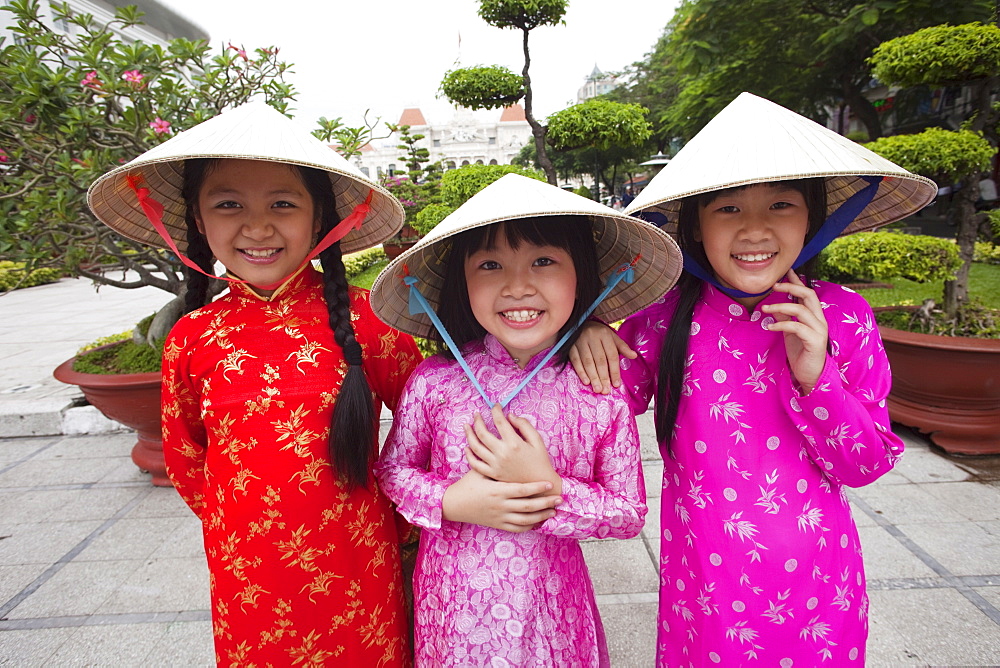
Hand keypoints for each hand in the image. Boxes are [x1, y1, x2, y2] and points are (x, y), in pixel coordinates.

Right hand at [441, 469, 560, 532]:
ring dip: (541, 516)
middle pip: (528, 507)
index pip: (522, 490)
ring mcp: (499, 517)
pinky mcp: (498, 525)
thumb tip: (504, 445)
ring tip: (553, 511)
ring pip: (525, 520)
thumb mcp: (480, 472)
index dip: (537, 487)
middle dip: (545, 503)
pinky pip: (517, 528)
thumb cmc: (468, 484)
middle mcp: (500, 505)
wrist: (454, 504)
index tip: (549, 483)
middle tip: (559, 498)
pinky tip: (539, 522)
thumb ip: (495, 463)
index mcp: (497, 490)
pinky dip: (529, 526)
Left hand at [464, 404, 561, 494]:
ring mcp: (495, 465)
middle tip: (476, 414)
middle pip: (483, 433)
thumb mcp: (537, 440)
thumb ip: (524, 425)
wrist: (540, 483)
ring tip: (467, 426)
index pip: (499, 421)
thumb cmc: (540, 460)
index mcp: (514, 443)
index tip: (495, 406)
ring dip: (469, 434)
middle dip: (478, 421)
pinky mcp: (493, 474)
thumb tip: (509, 416)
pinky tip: (468, 447)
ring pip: (476, 447)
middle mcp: (502, 453)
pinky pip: (476, 464)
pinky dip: (469, 455)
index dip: (495, 410)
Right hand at [568, 321, 635, 393]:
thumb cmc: (598, 333)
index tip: (616, 384)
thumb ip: (622, 347)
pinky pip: (575, 361)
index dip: (614, 371)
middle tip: (605, 390)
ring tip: (597, 389)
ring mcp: (580, 341)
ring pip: (588, 362)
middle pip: (599, 360)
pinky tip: (586, 382)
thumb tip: (634, 356)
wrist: (579, 323)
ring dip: (593, 377)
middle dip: (603, 377)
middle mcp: (592, 336)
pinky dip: (581, 372)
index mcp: (605, 334)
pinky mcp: (570, 346)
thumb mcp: (612, 337)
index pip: (611, 355)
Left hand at [762, 269, 828, 393]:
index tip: (786, 270)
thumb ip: (785, 318)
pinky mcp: (815, 341)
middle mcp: (820, 320)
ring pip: (801, 309)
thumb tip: (774, 306)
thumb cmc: (801, 353)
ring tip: (765, 308)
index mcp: (814, 316)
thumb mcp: (789, 332)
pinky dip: (781, 324)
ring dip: (780, 306)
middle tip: (773, 285)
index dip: (797, 281)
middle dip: (790, 286)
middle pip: (809, 295)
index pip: (807, 293)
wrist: (812, 376)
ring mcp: (819, 330)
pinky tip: (769, 327)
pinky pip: (797, 327)